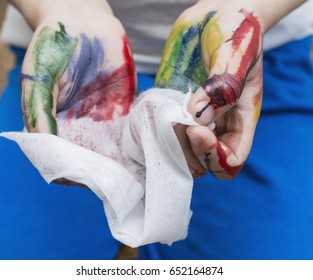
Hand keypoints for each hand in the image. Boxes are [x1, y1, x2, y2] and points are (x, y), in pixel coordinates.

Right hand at [19, 0, 135, 184]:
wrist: (83, 19)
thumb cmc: (54, 44)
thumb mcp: (39, 76)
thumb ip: (40, 108)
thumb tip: (43, 141)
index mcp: (54, 126)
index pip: (63, 160)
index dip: (75, 173)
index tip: (92, 181)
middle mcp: (79, 128)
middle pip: (92, 162)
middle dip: (106, 175)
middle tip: (124, 186)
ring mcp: (102, 120)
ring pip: (114, 152)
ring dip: (126, 166)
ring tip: (141, 178)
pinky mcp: (123, 109)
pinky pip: (132, 132)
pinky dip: (140, 145)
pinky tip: (150, 155)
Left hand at [156, 1, 262, 178]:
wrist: (215, 14)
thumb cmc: (235, 30)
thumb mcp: (236, 55)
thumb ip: (221, 89)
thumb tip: (197, 118)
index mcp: (239, 119)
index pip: (230, 160)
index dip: (214, 156)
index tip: (197, 130)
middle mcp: (216, 124)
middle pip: (202, 163)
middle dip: (188, 151)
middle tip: (179, 121)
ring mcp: (192, 117)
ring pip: (178, 151)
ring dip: (169, 141)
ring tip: (166, 114)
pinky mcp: (172, 106)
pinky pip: (162, 131)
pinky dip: (154, 129)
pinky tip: (153, 112)